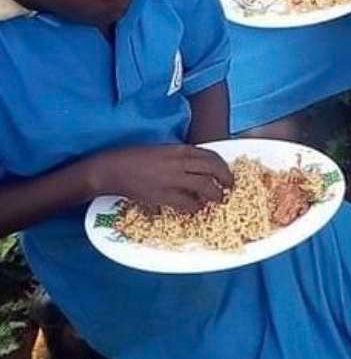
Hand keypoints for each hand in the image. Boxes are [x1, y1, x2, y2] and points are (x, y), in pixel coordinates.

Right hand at [90, 144, 234, 213]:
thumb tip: (197, 168)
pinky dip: (195, 207)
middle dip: (226, 179)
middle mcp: (179, 162)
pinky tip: (196, 209)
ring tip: (218, 200)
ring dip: (215, 194)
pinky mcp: (162, 194)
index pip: (211, 155)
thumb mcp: (163, 151)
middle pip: (213, 169)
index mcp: (179, 149)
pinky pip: (186, 203)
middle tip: (230, 187)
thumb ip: (181, 157)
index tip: (227, 173)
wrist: (112, 168)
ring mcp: (171, 178)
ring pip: (204, 186)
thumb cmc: (135, 158)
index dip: (223, 165)